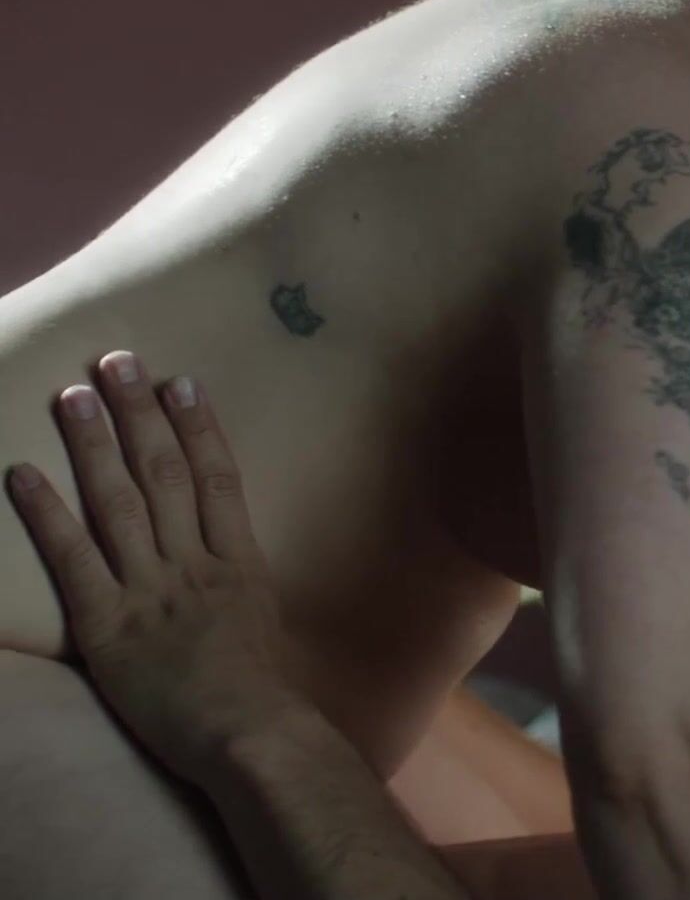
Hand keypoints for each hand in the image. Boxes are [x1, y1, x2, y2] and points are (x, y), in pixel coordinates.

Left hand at [6, 351, 304, 784]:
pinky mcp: (108, 626)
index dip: (199, 426)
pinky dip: (47, 513)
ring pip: (121, 502)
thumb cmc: (260, 693)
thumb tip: (221, 554)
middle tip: (118, 362)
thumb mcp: (260, 624)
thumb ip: (236, 583)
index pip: (217, 479)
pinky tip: (22, 474)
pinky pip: (73, 559)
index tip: (180, 382)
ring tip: (72, 395)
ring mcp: (151, 591)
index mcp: (237, 564)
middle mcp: (194, 564)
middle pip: (165, 474)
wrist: (247, 733)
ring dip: (93, 444)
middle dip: (140, 415)